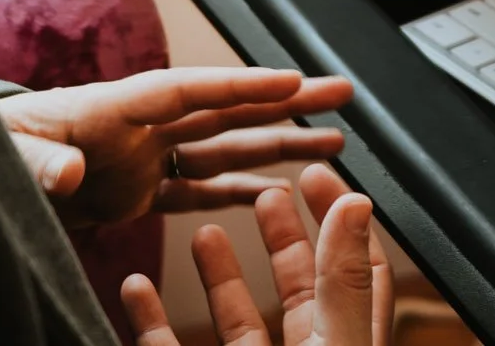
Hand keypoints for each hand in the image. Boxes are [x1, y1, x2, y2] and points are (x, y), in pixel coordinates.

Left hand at [0, 65, 351, 224]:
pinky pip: (199, 188)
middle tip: (342, 91)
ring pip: (224, 146)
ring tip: (333, 140)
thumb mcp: (7, 155)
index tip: (293, 81)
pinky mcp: (136, 192)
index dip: (241, 85)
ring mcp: (143, 158)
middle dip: (284, 99)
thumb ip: (39, 162)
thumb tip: (72, 170)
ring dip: (277, 143)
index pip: (189, 90)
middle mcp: (139, 127)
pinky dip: (239, 190)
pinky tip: (278, 193)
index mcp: (113, 108)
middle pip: (225, 108)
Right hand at [122, 163, 392, 345]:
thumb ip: (342, 282)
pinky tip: (137, 285)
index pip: (354, 271)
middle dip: (283, 235)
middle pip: (297, 287)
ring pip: (236, 318)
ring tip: (204, 228)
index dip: (341, 220)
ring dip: (219, 272)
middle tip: (270, 189)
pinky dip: (149, 321)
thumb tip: (357, 206)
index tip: (319, 172)